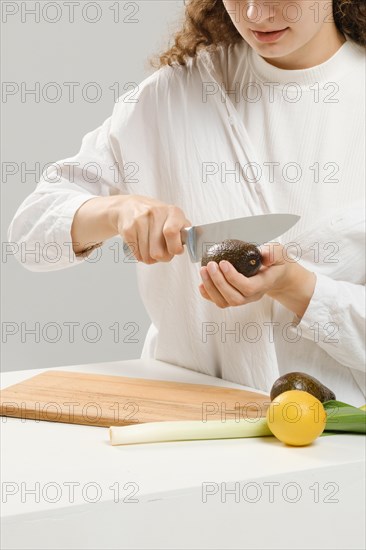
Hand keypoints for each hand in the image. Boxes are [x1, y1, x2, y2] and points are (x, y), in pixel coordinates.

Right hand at [114, 194, 191, 263]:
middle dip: (162, 257)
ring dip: (150, 257)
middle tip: (162, 251)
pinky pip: (137, 254)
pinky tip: (142, 245)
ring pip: (147, 256)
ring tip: (151, 247)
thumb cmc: (157, 216)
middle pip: (158, 252)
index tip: (175, 250)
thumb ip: (184, 232)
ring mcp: (139, 221)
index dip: (174, 248)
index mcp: (172, 212)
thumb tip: (192, 247)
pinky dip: (140, 255)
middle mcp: (155, 213)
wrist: (129, 207)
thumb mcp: (174, 218)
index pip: (171, 233)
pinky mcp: (128, 229)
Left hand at [199, 243, 315, 317]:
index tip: (223, 262)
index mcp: (264, 284)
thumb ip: (273, 253)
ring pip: (224, 301)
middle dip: (219, 282)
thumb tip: (264, 255)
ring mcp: (242, 298)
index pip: (248, 287)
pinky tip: (201, 283)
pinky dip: (208, 294)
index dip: (233, 277)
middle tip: (210, 265)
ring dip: (211, 287)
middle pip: (234, 298)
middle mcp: (252, 295)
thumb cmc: (276, 262)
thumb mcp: (279, 253)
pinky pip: (219, 301)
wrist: (276, 273)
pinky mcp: (233, 297)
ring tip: (203, 270)